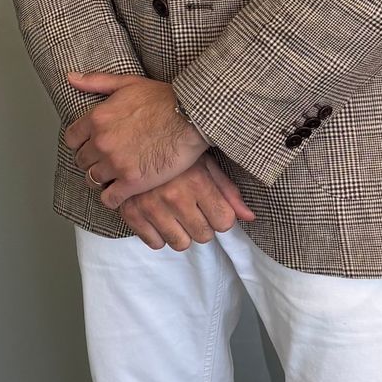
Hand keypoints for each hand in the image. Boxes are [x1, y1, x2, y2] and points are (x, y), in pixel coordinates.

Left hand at [64, 72, 206, 204]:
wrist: (191, 117)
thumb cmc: (164, 99)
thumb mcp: (127, 83)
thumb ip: (95, 81)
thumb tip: (71, 77)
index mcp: (97, 119)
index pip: (71, 139)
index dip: (80, 143)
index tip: (90, 145)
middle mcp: (101, 142)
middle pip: (81, 160)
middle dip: (91, 161)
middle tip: (104, 161)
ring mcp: (116, 164)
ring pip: (93, 180)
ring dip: (101, 179)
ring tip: (113, 177)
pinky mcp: (132, 182)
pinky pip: (110, 199)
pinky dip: (112, 198)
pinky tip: (121, 193)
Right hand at [118, 155, 254, 251]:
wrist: (133, 137)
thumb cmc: (176, 150)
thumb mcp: (205, 163)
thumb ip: (228, 192)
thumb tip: (250, 218)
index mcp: (197, 181)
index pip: (224, 222)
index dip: (221, 216)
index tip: (212, 206)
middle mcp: (175, 196)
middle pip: (204, 236)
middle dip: (203, 225)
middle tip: (193, 208)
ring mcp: (151, 206)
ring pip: (180, 244)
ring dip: (182, 232)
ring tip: (176, 213)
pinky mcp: (131, 213)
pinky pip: (155, 243)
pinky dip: (159, 234)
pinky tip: (159, 217)